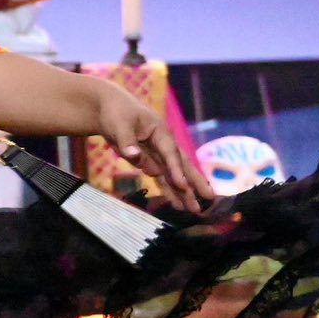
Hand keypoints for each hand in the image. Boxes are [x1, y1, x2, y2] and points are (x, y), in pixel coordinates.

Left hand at [94, 88, 214, 214]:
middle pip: (181, 164)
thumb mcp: (118, 125)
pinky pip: (162, 178)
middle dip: (193, 182)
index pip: (170, 153)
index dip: (176, 170)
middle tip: (209, 198)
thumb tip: (135, 156)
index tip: (183, 186)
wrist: (109, 108)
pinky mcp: (149, 161)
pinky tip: (178, 205)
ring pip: (173, 174)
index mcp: (160, 131)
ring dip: (184, 191)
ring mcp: (158, 153)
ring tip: (195, 209)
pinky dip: (169, 190)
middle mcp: (164, 143)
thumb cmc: (116, 113)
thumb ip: (127, 142)